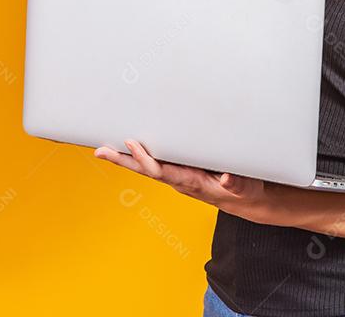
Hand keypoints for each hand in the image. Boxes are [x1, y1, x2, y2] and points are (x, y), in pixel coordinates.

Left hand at [94, 139, 266, 214]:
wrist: (244, 201)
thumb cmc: (243, 192)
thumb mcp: (245, 188)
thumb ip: (236, 184)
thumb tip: (227, 178)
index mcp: (190, 182)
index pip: (161, 171)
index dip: (145, 159)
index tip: (132, 143)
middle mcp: (179, 179)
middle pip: (146, 170)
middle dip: (123, 160)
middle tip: (100, 151)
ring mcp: (178, 175)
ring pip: (147, 166)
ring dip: (126, 158)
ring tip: (104, 148)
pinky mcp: (181, 170)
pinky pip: (156, 162)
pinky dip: (139, 156)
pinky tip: (127, 148)